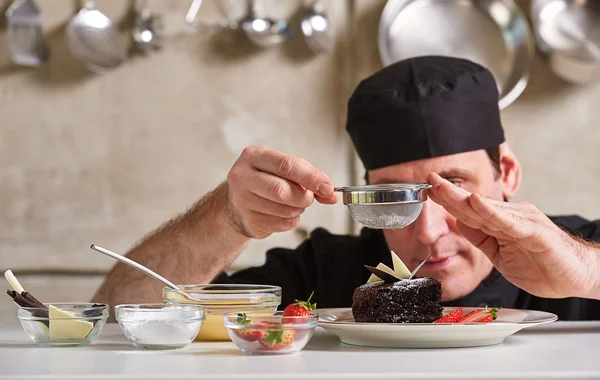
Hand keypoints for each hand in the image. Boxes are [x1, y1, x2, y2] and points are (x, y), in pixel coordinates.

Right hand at [225, 146, 337, 238]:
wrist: (238, 203)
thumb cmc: (266, 181)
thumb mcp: (286, 171)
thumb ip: (309, 178)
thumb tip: (330, 194)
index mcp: (255, 156)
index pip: (286, 165)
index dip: (310, 178)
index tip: (326, 188)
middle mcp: (243, 176)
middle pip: (281, 190)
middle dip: (303, 197)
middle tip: (308, 198)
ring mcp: (242, 200)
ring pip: (284, 210)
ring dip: (298, 209)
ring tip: (294, 204)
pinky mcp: (247, 220)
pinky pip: (281, 224)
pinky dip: (290, 220)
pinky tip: (283, 214)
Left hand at [427, 172, 599, 299]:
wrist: (576, 276)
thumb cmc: (541, 264)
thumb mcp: (499, 253)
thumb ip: (480, 237)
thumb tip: (458, 222)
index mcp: (500, 222)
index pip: (469, 210)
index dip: (447, 199)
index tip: (428, 189)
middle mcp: (511, 217)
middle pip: (474, 205)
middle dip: (449, 192)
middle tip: (430, 179)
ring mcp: (523, 223)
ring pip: (488, 210)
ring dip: (464, 198)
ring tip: (443, 188)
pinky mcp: (536, 233)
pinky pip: (511, 223)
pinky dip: (493, 213)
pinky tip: (478, 203)